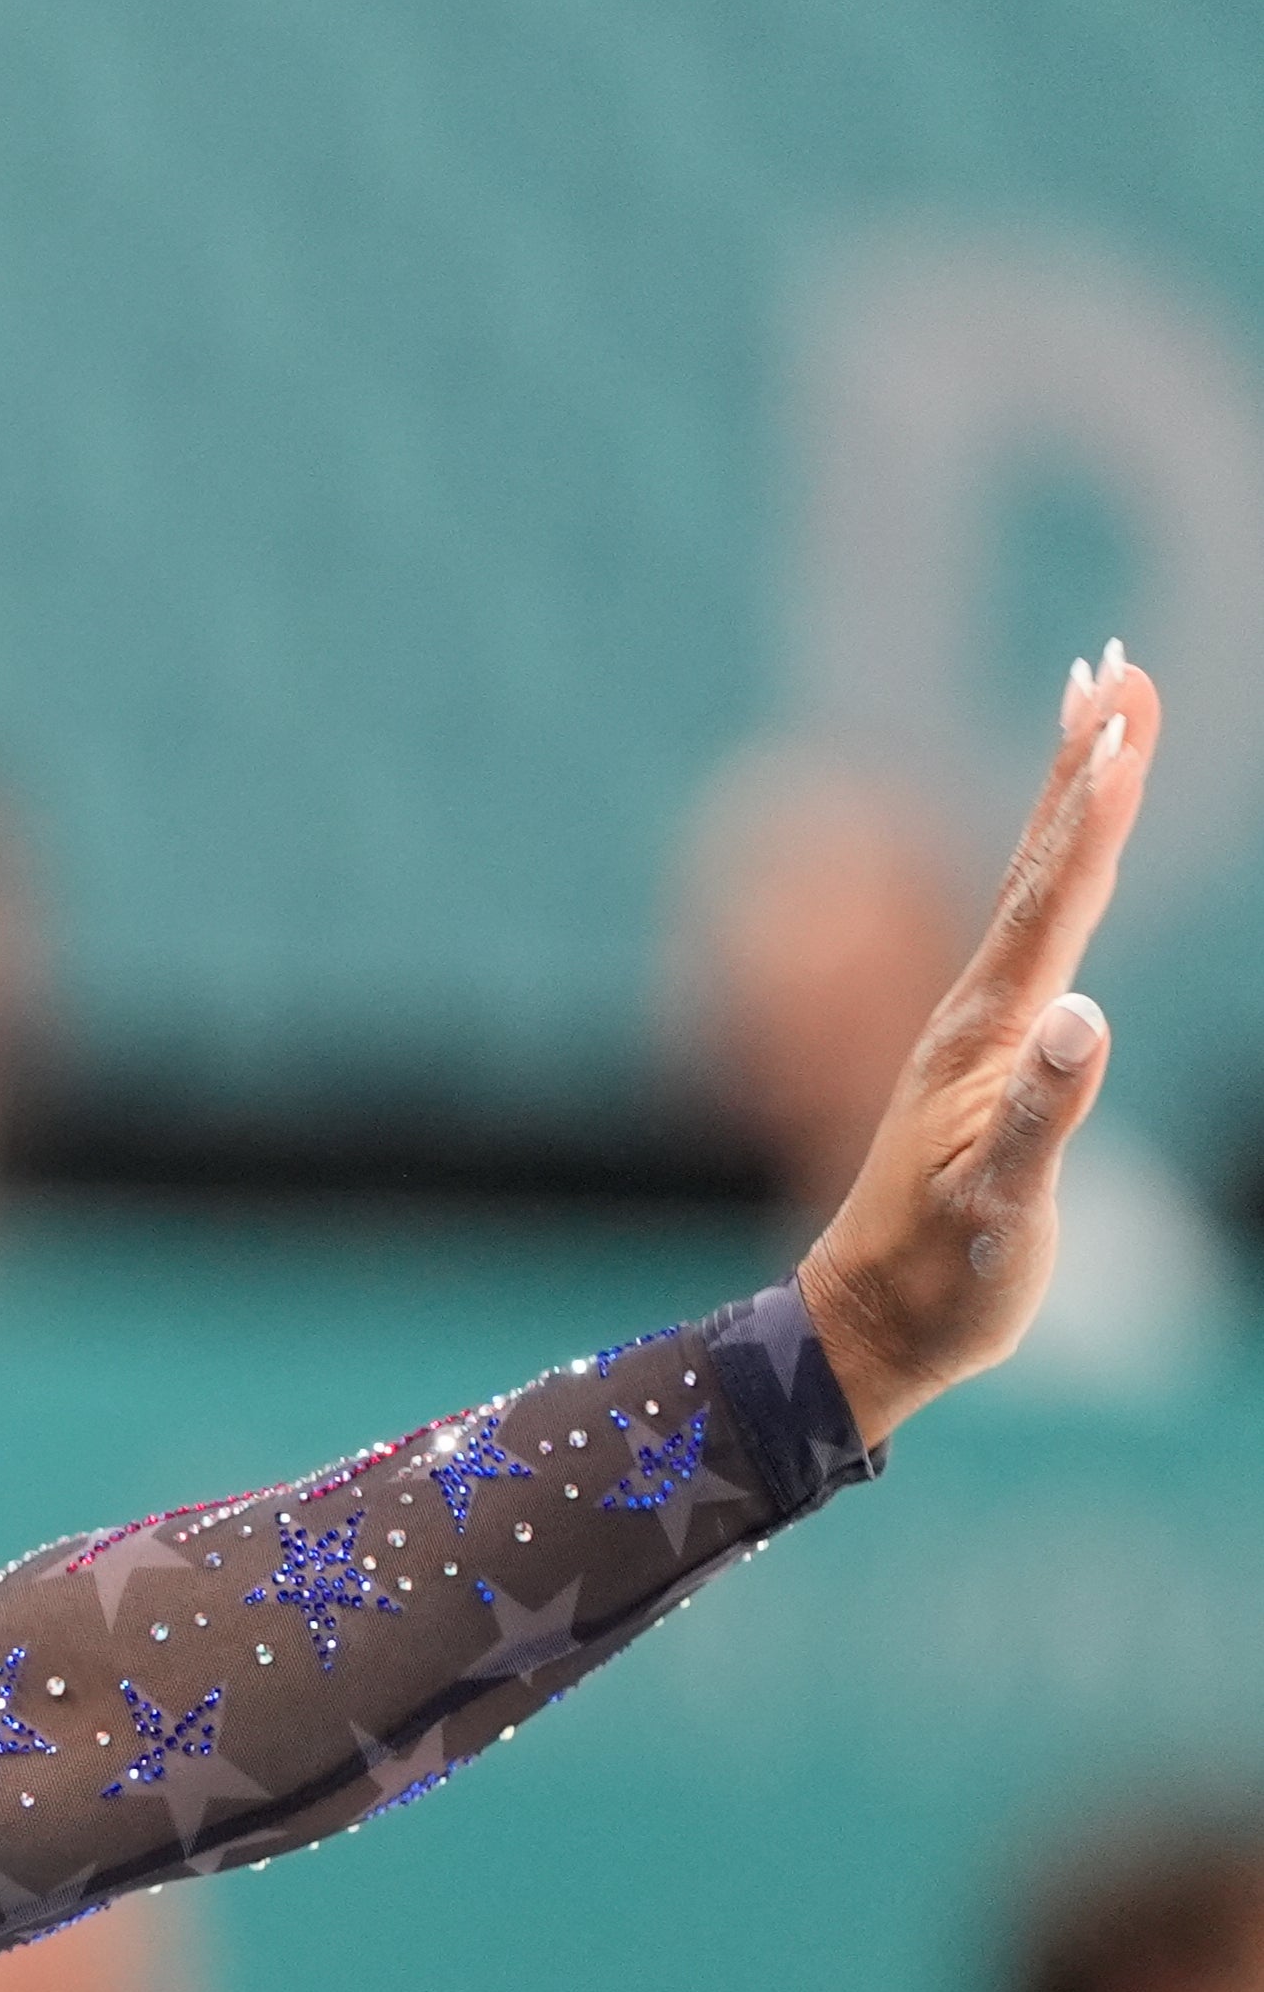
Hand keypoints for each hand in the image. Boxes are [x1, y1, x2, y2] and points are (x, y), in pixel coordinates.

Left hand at [797, 644, 1159, 1439]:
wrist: (870, 1328)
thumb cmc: (941, 1281)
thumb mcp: (1002, 1207)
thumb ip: (1044, 1114)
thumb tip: (1088, 1020)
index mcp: (987, 1038)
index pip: (1052, 902)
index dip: (1092, 808)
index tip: (1122, 715)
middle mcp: (980, 1016)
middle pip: (1042, 867)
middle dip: (1083, 765)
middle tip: (1115, 663)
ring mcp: (982, 1035)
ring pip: (1037, 892)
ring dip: (1069, 801)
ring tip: (1099, 716)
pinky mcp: (989, 1063)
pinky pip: (1035, 941)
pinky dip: (1059, 878)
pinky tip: (1070, 861)